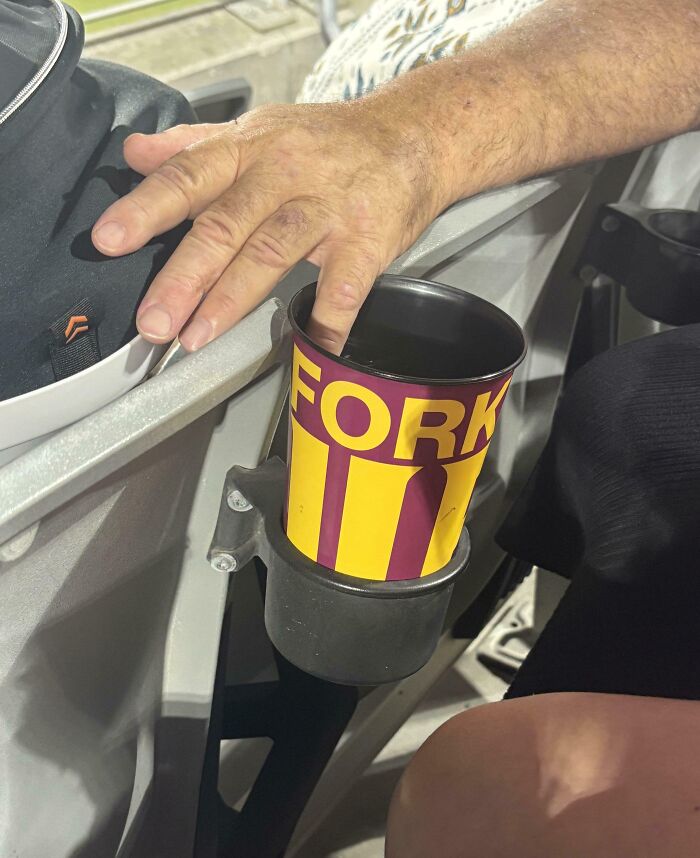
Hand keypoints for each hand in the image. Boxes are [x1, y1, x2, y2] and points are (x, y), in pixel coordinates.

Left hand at [92, 96, 447, 352]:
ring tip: (196, 337)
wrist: (413, 137)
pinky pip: (345, 286)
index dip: (148, 208)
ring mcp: (328, 208)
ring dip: (231, 300)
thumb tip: (135, 153)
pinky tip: (311, 346)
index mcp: (251, 149)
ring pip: (272, 253)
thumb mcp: (259, 129)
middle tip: (152, 321)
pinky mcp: (368, 240)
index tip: (110, 240)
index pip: (190, 175)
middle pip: (225, 224)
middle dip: (183, 276)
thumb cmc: (330, 143)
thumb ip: (195, 146)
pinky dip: (328, 320)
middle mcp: (285, 174)